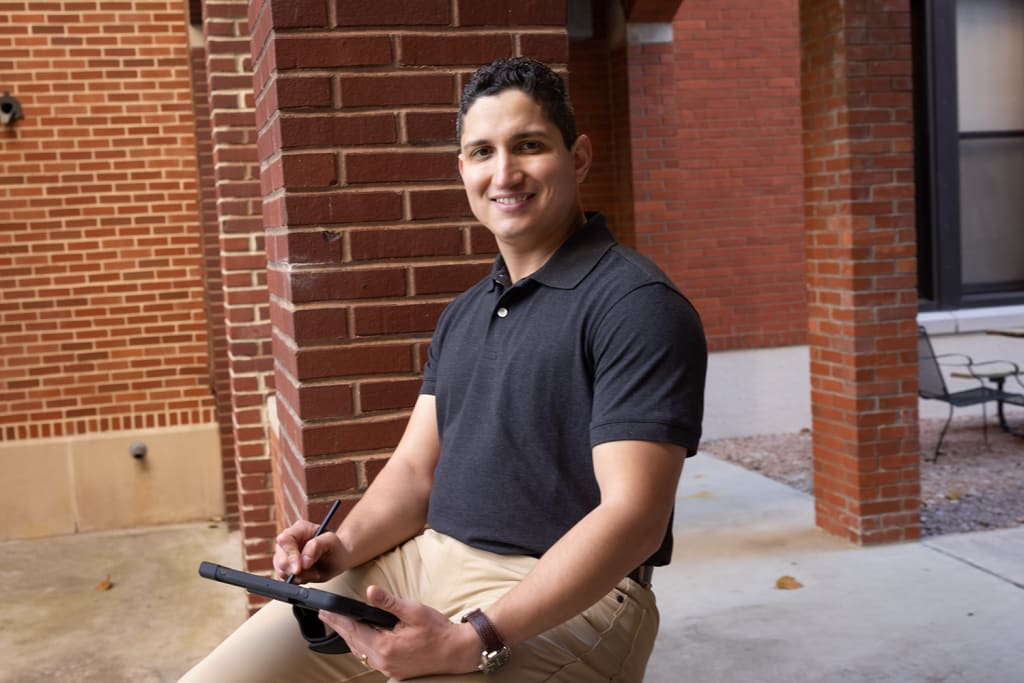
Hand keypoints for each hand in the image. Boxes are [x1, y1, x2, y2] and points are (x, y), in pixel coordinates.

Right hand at [272, 519, 346, 582]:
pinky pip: (284, 578)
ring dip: (298, 577)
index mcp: (299, 528)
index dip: (290, 556)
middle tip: (313, 573)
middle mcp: (288, 539)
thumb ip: (318, 546)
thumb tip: (303, 561)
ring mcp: (284, 554)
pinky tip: (309, 576)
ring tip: (314, 573)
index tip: (298, 569)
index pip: (285, 540)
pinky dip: (297, 581)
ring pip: (280, 570)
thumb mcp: (332, 543)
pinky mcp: (284, 567)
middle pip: (279, 558)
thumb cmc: (335, 548)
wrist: (337, 559)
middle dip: (295, 570)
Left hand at [320, 586, 481, 679]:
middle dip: (339, 628)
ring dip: (350, 638)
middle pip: (353, 643)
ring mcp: (388, 668)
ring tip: (340, 626)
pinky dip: (362, 647)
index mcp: (386, 646)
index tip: (325, 611)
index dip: (338, 619)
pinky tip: (361, 640)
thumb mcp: (413, 611)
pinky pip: (371, 659)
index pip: (354, 630)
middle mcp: (383, 661)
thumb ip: (389, 602)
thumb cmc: (438, 631)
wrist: (457, 651)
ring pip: (361, 653)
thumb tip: (370, 592)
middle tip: (326, 616)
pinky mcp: (394, 671)